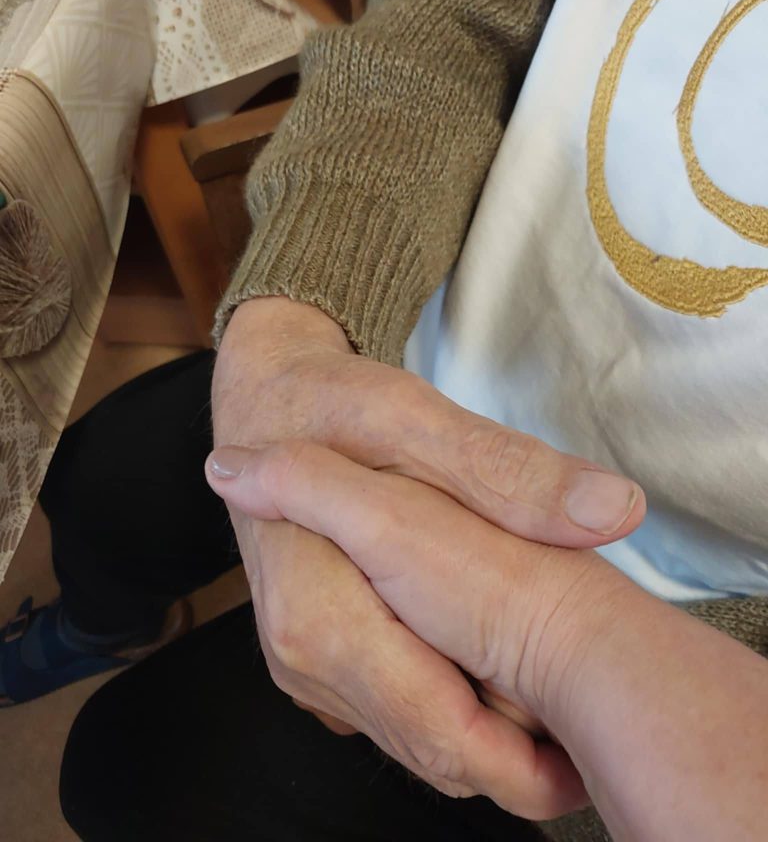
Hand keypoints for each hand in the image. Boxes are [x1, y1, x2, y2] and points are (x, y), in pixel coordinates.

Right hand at [211, 297, 642, 815]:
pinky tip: (481, 640)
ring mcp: (304, 665)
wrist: (268, 402)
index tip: (592, 737)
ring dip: (489, 717)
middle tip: (579, 685)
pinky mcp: (316, 657)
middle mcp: (302, 657)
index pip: (441, 733)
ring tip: (538, 653)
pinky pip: (395, 710)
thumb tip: (616, 509)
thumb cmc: (332, 404)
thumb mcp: (415, 419)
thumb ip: (505, 471)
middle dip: (516, 737)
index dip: (530, 750)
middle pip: (435, 748)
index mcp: (320, 614)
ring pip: (419, 739)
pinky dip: (452, 693)